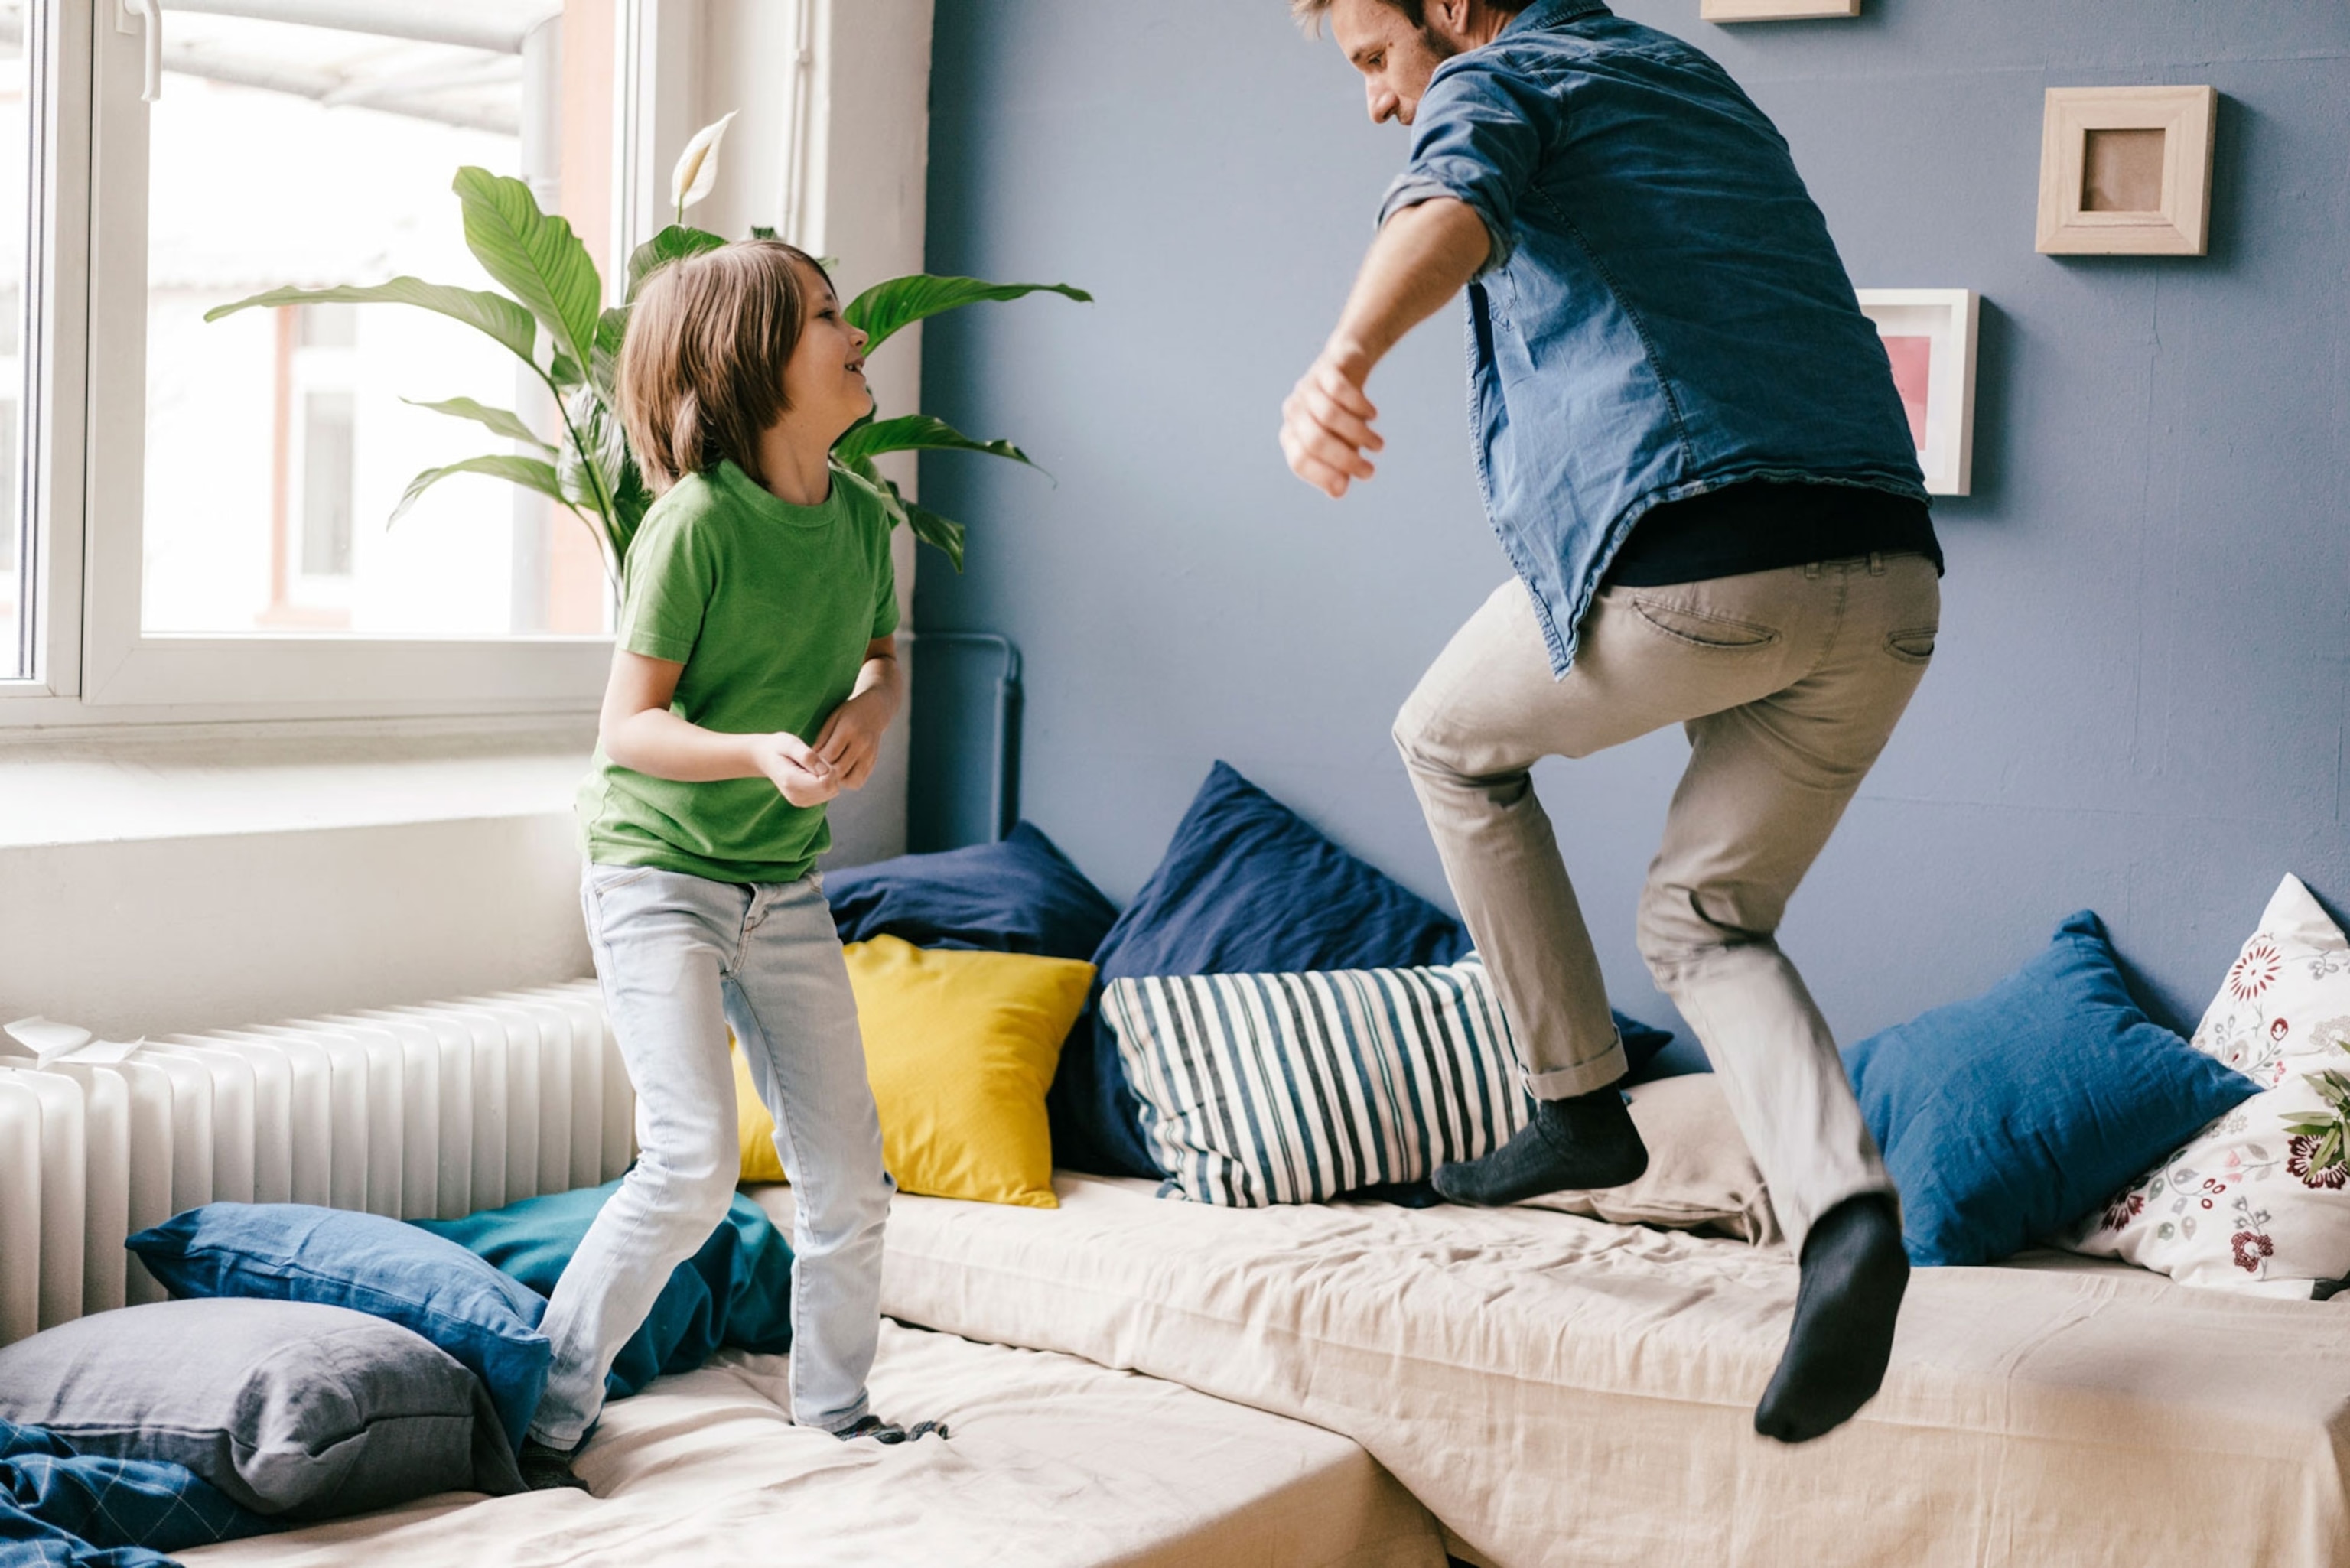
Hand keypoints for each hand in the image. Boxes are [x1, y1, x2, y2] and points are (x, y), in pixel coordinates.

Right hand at [751, 732, 839, 807]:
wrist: (765, 758)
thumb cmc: (779, 747)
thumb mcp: (791, 743)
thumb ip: (807, 756)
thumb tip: (824, 770)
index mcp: (792, 783)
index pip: (826, 784)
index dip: (827, 769)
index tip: (816, 759)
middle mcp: (796, 797)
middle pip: (831, 789)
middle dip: (829, 773)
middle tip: (813, 762)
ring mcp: (800, 802)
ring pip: (831, 792)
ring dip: (827, 777)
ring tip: (810, 767)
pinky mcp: (805, 802)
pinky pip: (827, 793)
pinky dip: (824, 782)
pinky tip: (810, 774)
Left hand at [811, 689, 890, 790]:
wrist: (875, 711)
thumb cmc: (849, 713)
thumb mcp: (833, 718)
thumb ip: (822, 738)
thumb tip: (813, 759)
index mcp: (849, 729)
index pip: (830, 754)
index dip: (818, 761)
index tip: (813, 759)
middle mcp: (862, 743)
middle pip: (840, 768)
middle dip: (826, 771)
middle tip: (819, 768)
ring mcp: (870, 754)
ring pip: (850, 779)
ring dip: (837, 779)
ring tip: (830, 772)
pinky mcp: (873, 762)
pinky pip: (859, 780)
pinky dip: (848, 781)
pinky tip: (841, 773)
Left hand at [1280, 346, 1382, 498]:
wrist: (1348, 365)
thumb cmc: (1342, 415)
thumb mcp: (1342, 445)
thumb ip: (1339, 470)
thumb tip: (1338, 492)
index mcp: (1291, 435)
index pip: (1299, 461)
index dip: (1322, 475)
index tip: (1347, 485)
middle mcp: (1294, 412)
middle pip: (1316, 441)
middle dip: (1345, 460)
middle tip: (1370, 472)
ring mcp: (1307, 389)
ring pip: (1330, 416)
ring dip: (1358, 434)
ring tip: (1379, 446)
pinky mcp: (1325, 369)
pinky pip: (1340, 389)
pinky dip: (1359, 406)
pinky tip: (1373, 416)